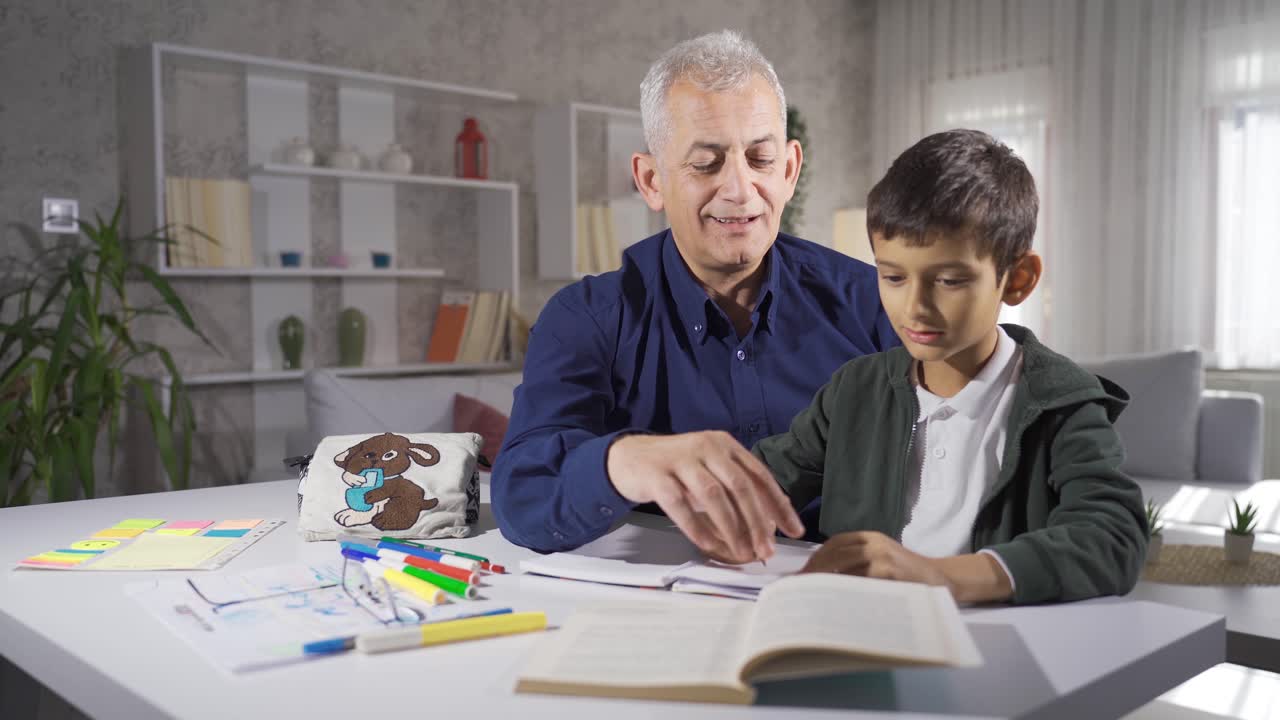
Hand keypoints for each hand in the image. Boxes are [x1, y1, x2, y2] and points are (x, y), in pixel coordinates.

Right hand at [606, 431, 804, 563]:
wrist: (628, 457)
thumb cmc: (676, 468)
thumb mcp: (710, 469)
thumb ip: (735, 490)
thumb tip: (767, 525)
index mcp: (725, 445)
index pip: (759, 476)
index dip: (779, 505)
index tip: (794, 531)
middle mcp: (706, 447)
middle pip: (740, 486)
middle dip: (758, 521)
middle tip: (767, 549)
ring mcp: (680, 460)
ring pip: (714, 496)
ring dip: (732, 528)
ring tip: (742, 552)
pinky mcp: (657, 475)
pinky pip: (680, 504)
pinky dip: (697, 527)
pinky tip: (709, 545)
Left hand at [801, 531, 948, 586]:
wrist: (941, 581)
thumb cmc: (907, 577)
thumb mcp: (881, 563)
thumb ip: (856, 566)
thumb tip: (820, 581)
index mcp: (870, 538)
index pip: (835, 543)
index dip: (816, 558)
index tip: (801, 575)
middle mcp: (875, 543)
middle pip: (835, 553)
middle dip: (815, 571)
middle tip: (800, 588)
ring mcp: (883, 556)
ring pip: (845, 566)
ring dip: (826, 581)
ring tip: (812, 596)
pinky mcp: (890, 572)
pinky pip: (861, 582)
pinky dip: (846, 592)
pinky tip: (836, 603)